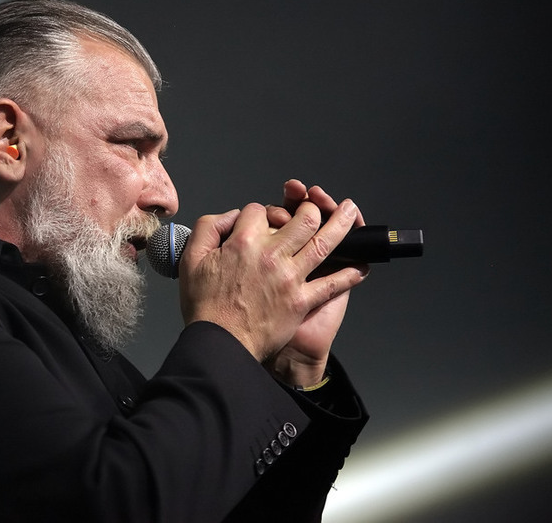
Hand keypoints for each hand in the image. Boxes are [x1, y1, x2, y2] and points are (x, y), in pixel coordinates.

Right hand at [178, 195, 367, 370]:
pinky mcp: (301, 300)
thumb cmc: (205, 306)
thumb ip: (207, 229)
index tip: (258, 222)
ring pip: (323, 242)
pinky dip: (349, 273)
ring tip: (351, 211)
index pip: (259, 210)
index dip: (259, 212)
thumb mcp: (191, 259)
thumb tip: (229, 217)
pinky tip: (360, 265)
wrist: (219, 344)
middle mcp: (271, 255)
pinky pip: (332, 283)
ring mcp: (290, 277)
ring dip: (341, 224)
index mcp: (244, 242)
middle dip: (309, 208)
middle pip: (301, 218)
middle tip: (312, 209)